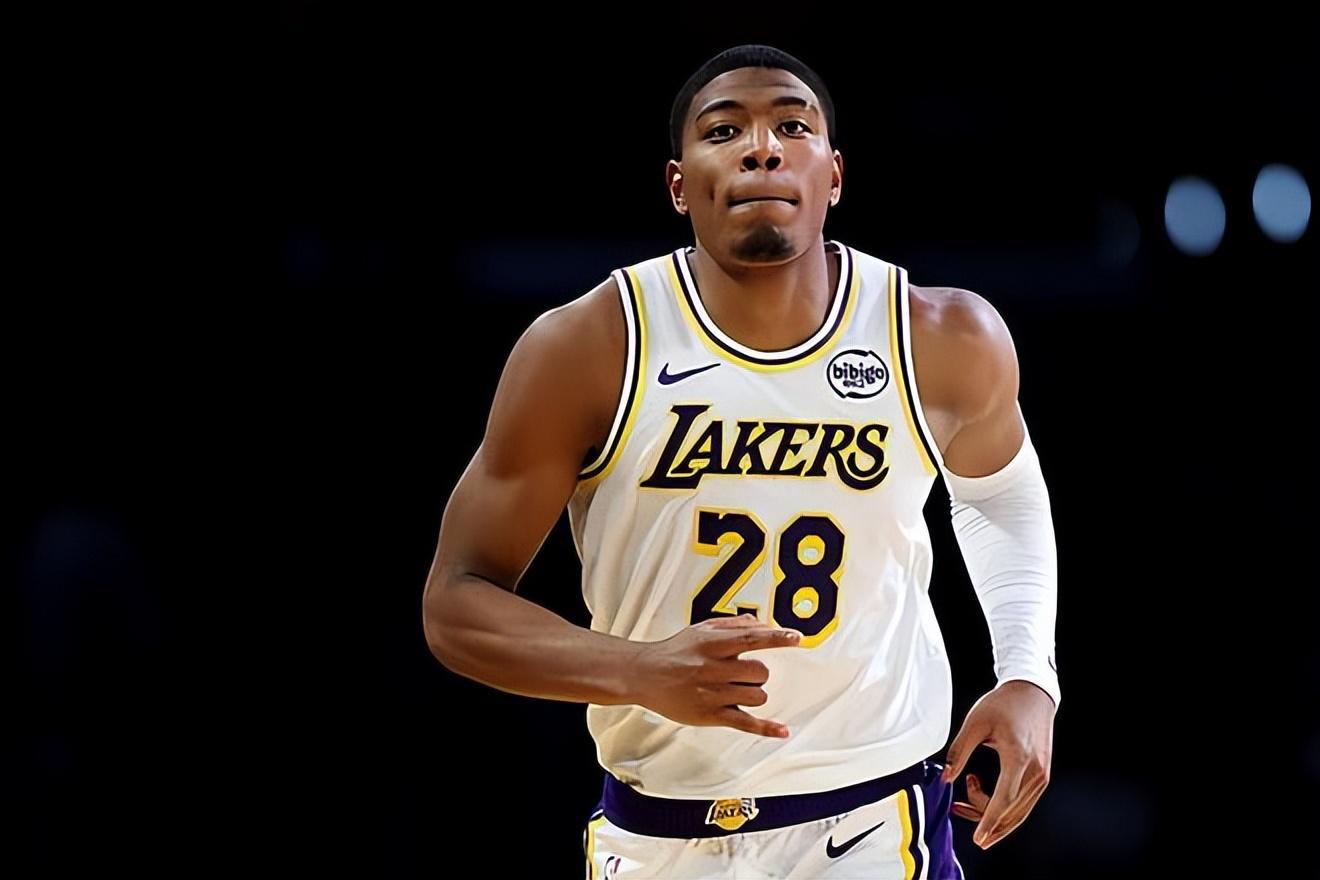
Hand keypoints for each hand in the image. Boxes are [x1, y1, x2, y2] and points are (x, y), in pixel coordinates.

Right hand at [631, 613, 802, 737]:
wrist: (644, 675)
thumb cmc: (674, 652)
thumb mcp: (701, 629)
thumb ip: (733, 625)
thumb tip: (762, 624)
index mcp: (713, 644)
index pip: (751, 638)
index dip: (777, 637)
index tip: (796, 638)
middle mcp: (713, 668)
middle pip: (759, 672)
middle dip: (758, 673)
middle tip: (744, 672)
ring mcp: (713, 694)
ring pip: (757, 696)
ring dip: (754, 692)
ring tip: (736, 688)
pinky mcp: (711, 715)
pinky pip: (746, 723)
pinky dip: (767, 728)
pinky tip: (782, 729)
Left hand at [941, 680, 1055, 849]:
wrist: (1033, 693)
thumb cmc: (1003, 704)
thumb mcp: (975, 723)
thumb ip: (959, 751)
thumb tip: (945, 778)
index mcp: (1019, 758)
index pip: (1004, 801)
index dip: (989, 822)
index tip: (978, 839)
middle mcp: (1036, 772)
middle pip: (1012, 812)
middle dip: (985, 821)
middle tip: (957, 810)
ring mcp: (1043, 775)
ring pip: (1019, 811)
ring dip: (993, 815)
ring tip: (963, 803)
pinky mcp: (1043, 775)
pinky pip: (1024, 802)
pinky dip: (1004, 807)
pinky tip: (983, 797)